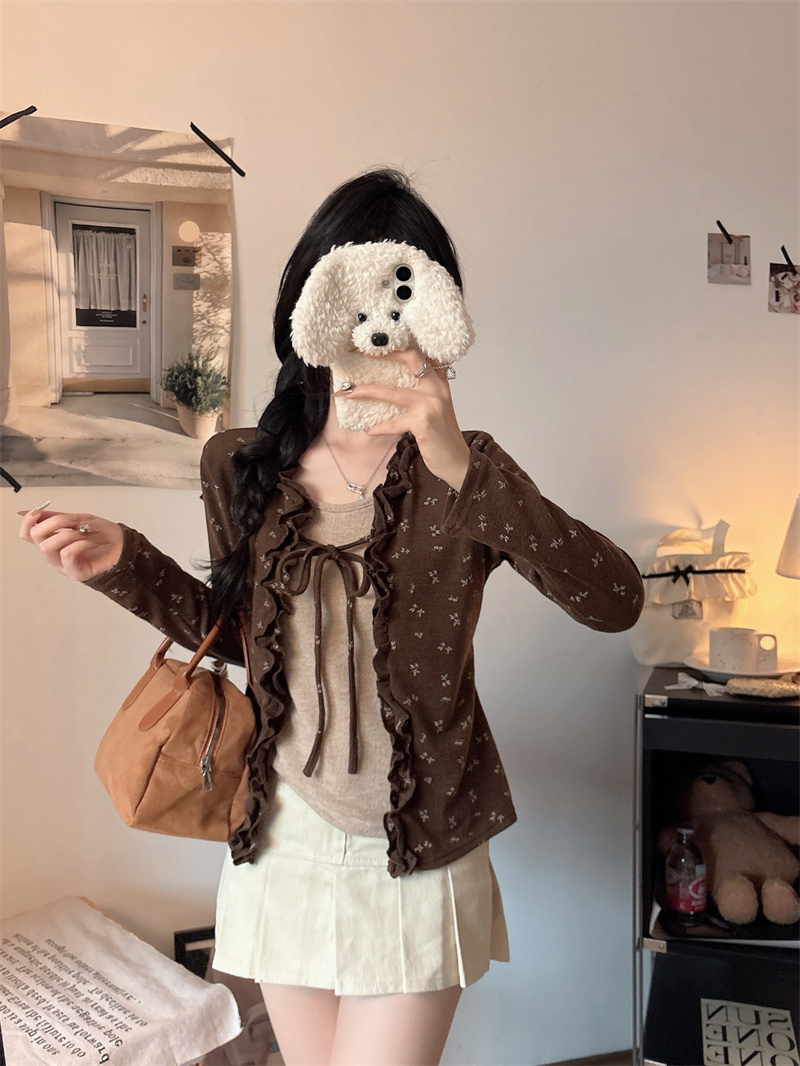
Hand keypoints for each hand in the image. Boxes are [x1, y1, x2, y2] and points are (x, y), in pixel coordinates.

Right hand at [18, 506, 123, 581]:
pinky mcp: (76, 573)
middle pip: (35, 537)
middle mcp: (54, 555)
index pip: (27, 534)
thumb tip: (36, 511)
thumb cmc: (105, 536)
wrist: (125, 547)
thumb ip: (58, 517)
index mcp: (53, 541)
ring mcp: (64, 565)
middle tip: (75, 520)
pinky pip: (67, 555)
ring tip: (85, 532)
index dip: (28, 520)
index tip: (39, 510)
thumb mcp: (80, 520)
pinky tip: (92, 542)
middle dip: (55, 522)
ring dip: (67, 533)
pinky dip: (80, 543)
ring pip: (47, 547)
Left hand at [333, 349, 470, 491]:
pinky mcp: (423, 422)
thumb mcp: (436, 407)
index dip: (402, 346)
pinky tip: (369, 430)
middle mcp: (437, 388)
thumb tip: (391, 386)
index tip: (381, 343)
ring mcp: (430, 404)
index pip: (423, 354)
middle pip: (412, 359)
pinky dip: (378, 427)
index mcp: (439, 382)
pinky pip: (393, 423)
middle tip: (365, 353)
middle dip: (387, 353)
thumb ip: (422, 392)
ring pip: (392, 391)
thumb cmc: (442, 436)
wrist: (457, 460)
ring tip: (349, 393)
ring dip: (367, 391)